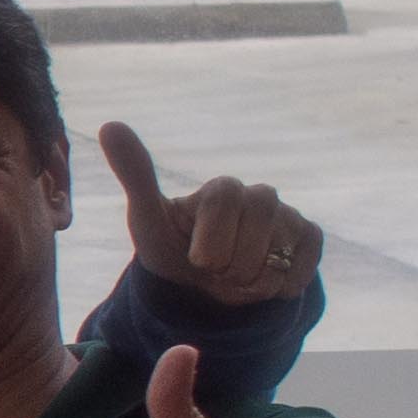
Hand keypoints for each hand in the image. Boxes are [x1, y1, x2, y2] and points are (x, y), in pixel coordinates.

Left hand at [102, 121, 323, 308]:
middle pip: (263, 213)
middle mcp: (258, 196)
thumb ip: (135, 174)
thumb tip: (110, 125)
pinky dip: (283, 285)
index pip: (227, 197)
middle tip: (215, 271)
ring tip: (235, 279)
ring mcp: (287, 217)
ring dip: (256, 278)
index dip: (213, 238)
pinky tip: (263, 285)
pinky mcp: (308, 239)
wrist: (201, 292)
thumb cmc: (172, 249)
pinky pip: (307, 262)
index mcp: (222, 189)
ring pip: (285, 244)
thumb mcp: (147, 219)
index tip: (197, 260)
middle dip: (235, 259)